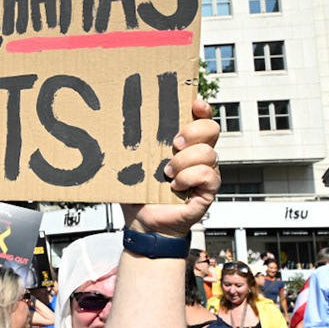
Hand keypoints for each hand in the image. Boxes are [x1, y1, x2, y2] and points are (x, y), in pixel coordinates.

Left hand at [120, 95, 219, 236]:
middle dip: (193, 131)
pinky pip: (209, 175)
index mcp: (184, 144)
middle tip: (174, 143)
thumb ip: (134, 146)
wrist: (144, 223)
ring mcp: (205, 172)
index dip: (202, 108)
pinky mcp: (207, 190)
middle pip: (211, 129)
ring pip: (209, 152)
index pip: (201, 118)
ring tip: (166, 172)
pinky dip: (190, 177)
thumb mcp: (135, 164)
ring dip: (184, 161)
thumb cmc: (141, 194)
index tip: (194, 104)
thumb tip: (116, 125)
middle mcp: (198, 155)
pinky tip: (175, 185)